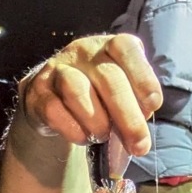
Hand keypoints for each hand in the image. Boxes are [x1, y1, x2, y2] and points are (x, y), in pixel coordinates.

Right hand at [18, 34, 162, 157]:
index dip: (142, 76)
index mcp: (110, 47)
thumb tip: (140, 138)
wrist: (56, 103)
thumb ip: (137, 109)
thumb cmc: (101, 99)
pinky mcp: (37, 92)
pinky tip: (83, 137)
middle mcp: (83, 51)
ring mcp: (57, 68)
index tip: (153, 104)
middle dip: (128, 117)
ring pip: (77, 90)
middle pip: (109, 78)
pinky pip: (54, 111)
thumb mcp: (125, 97)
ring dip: (98, 122)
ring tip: (103, 135)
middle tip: (139, 145)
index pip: (125, 48)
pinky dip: (74, 130)